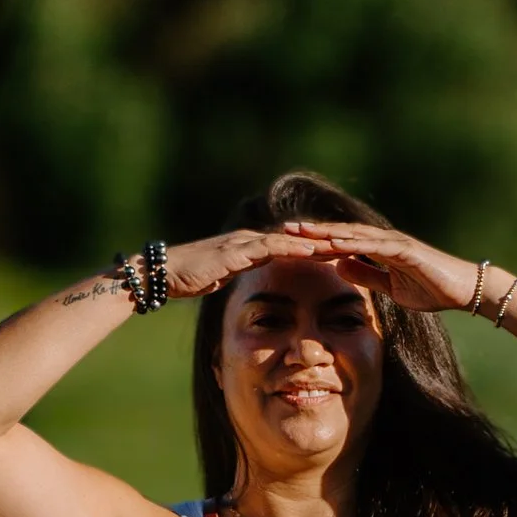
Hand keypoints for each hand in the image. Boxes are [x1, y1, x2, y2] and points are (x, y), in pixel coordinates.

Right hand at [161, 226, 344, 301]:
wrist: (161, 274)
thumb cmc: (187, 279)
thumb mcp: (221, 277)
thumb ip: (239, 272)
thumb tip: (251, 276)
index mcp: (249, 247)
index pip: (290, 245)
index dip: (317, 247)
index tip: (343, 252)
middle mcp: (250, 239)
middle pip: (297, 238)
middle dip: (326, 241)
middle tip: (356, 243)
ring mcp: (244, 243)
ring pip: (289, 239)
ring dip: (317, 242)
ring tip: (345, 244)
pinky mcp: (236, 251)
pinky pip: (271, 247)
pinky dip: (294, 248)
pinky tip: (313, 250)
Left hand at [276, 218, 483, 313]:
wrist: (463, 290)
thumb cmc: (431, 289)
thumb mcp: (391, 288)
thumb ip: (367, 275)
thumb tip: (340, 266)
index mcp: (378, 251)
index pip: (341, 244)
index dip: (315, 242)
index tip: (289, 243)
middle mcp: (383, 241)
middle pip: (342, 234)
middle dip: (313, 232)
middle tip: (284, 229)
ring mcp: (394, 243)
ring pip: (354, 235)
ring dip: (327, 232)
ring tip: (302, 231)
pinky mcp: (405, 250)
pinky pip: (375, 246)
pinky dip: (354, 242)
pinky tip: (335, 242)